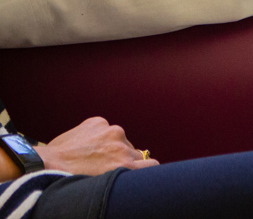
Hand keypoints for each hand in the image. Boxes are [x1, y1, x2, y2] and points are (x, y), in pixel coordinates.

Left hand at [36, 117, 158, 175]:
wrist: (47, 163)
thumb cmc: (72, 180)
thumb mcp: (103, 183)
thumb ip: (122, 174)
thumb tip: (133, 171)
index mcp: (125, 163)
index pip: (151, 164)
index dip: (145, 170)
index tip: (139, 174)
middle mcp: (122, 143)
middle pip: (135, 153)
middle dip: (126, 160)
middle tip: (109, 169)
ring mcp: (110, 129)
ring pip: (120, 140)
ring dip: (113, 147)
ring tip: (93, 158)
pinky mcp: (98, 121)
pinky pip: (105, 129)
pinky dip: (100, 136)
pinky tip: (86, 146)